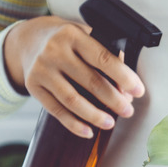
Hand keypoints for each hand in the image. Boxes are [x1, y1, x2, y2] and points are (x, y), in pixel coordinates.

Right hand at [4, 15, 144, 137]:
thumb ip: (106, 55)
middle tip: (128, 110)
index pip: (103, 58)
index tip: (138, 91)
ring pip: (73, 100)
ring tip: (111, 122)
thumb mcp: (85, 36)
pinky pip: (56, 110)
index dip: (124, 77)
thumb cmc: (66, 41)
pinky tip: (88, 131)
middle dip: (114, 100)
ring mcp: (42, 70)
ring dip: (95, 115)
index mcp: (72, 35)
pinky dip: (74, 124)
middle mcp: (54, 51)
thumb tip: (126, 87)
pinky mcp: (33, 86)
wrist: (29, 40)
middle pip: (90, 81)